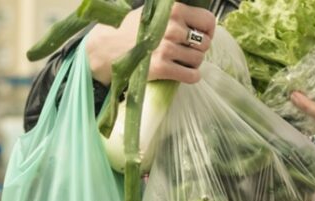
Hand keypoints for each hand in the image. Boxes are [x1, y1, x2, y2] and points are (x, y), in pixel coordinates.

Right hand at [87, 4, 215, 84]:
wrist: (106, 48)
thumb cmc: (131, 29)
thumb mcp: (154, 12)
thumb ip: (176, 14)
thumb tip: (201, 23)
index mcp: (173, 10)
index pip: (208, 21)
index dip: (208, 31)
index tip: (201, 35)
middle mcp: (172, 28)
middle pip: (205, 43)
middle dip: (199, 49)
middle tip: (187, 50)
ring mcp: (167, 48)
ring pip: (199, 60)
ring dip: (193, 63)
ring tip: (180, 61)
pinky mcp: (162, 68)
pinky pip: (192, 76)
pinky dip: (191, 76)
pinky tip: (182, 72)